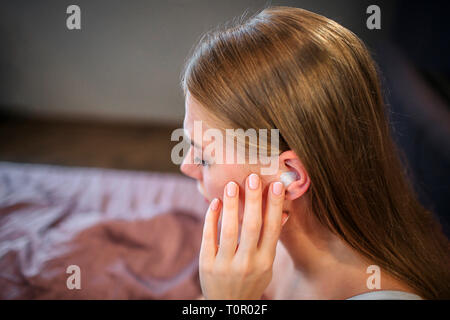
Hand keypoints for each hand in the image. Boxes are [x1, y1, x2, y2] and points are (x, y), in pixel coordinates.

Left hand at [199, 173, 285, 299]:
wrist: (228, 306)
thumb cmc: (250, 280)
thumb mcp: (266, 266)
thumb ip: (271, 241)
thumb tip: (284, 214)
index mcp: (265, 262)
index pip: (272, 229)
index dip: (274, 206)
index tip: (276, 185)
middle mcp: (247, 263)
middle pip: (252, 226)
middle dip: (253, 200)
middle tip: (252, 177)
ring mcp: (226, 265)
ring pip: (229, 230)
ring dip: (231, 205)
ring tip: (232, 185)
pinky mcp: (207, 264)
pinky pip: (209, 237)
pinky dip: (211, 218)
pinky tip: (215, 202)